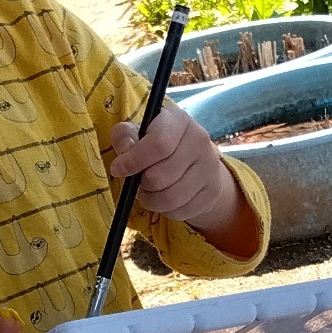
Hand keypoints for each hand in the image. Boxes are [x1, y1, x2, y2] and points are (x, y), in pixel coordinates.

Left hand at [108, 107, 260, 253]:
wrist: (192, 160)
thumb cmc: (156, 144)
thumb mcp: (136, 133)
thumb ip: (124, 137)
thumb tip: (126, 151)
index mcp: (179, 121)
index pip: (159, 143)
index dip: (134, 161)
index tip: (118, 169)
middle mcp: (200, 140)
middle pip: (161, 175)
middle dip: (142, 184)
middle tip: (139, 181)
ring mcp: (210, 167)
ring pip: (171, 198)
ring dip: (151, 200)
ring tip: (148, 192)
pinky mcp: (214, 191)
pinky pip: (182, 211)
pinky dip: (166, 211)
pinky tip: (164, 199)